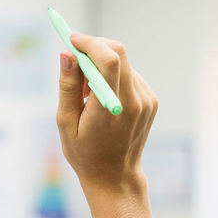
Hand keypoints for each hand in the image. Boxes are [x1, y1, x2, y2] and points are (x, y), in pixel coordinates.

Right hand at [55, 35, 159, 217]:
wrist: (115, 177)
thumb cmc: (85, 154)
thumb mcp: (66, 122)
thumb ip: (67, 87)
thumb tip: (67, 54)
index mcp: (110, 108)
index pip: (108, 59)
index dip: (90, 42)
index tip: (71, 40)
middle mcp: (134, 101)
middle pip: (119, 52)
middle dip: (95, 47)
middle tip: (75, 59)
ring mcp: (146, 100)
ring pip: (124, 62)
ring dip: (103, 65)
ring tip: (86, 92)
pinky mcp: (151, 101)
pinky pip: (130, 75)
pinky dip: (114, 76)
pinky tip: (102, 98)